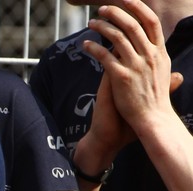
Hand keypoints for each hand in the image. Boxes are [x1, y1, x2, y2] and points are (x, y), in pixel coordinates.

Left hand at [82, 0, 180, 137]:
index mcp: (160, 53)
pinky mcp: (122, 77)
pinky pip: (104, 56)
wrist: (152, 121)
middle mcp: (150, 56)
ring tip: (91, 23)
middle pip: (132, 25)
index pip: (151, 22)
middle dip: (116, 13)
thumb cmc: (156, 101)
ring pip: (117, 37)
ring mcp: (136, 66)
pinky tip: (85, 45)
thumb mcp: (165, 75)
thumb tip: (157, 49)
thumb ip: (159, 60)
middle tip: (102, 8)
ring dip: (102, 27)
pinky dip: (94, 47)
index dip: (138, 8)